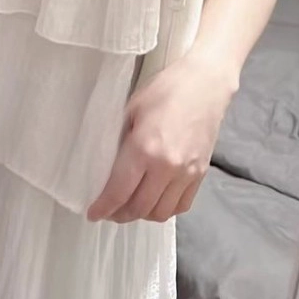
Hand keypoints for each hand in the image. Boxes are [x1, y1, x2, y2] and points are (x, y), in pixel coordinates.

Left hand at [87, 55, 234, 223]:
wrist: (206, 83)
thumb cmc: (167, 88)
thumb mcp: (132, 108)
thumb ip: (120, 138)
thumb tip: (107, 163)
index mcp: (145, 148)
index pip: (119, 191)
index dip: (103, 207)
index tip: (93, 213)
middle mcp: (167, 167)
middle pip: (139, 208)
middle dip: (119, 215)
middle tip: (108, 211)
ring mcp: (187, 173)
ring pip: (161, 213)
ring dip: (142, 215)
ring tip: (129, 207)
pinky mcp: (201, 174)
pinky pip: (181, 205)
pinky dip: (165, 210)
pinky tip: (155, 200)